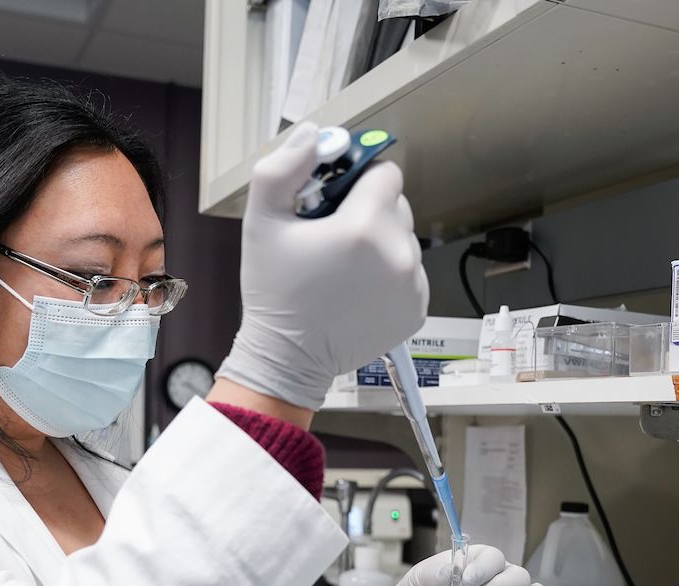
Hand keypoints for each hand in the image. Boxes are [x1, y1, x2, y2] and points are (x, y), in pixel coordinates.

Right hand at [217, 122, 428, 410]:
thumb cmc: (274, 291)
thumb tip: (315, 134)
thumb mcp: (262, 220)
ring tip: (346, 269)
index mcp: (365, 226)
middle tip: (335, 238)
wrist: (288, 358)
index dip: (359, 181)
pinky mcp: (416, 310)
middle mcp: (399, 255)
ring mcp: (412, 286)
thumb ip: (284, 167)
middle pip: (398, 206)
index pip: (386, 173)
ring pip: (406, 240)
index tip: (336, 201)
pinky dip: (390, 277)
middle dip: (370, 213)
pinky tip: (359, 291)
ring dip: (382, 245)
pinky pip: (411, 274)